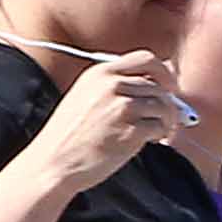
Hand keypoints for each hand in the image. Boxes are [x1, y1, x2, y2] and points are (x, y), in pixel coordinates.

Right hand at [25, 51, 191, 196]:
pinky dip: (162, 133)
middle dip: (168, 101)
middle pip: (159, 85)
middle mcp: (111, 86)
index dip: (164, 72)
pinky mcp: (130, 131)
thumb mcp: (83, 96)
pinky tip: (153, 140)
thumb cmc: (67, 135)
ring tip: (159, 131)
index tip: (168, 86)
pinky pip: (161, 126)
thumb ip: (113, 85)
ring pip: (164, 105)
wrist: (52, 163)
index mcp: (100, 73)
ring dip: (167, 119)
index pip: (146, 59)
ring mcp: (121, 108)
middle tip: (167, 116)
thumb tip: (154, 84)